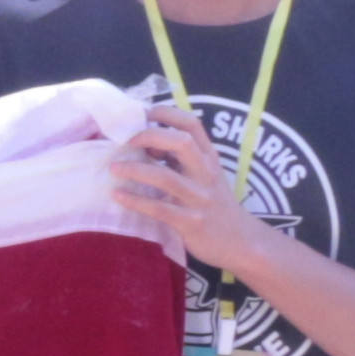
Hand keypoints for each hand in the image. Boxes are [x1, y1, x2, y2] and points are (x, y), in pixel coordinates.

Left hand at [108, 111, 279, 278]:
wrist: (240, 242)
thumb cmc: (215, 205)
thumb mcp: (205, 176)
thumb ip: (182, 159)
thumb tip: (145, 143)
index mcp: (209, 158)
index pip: (192, 124)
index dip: (166, 113)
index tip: (142, 113)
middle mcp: (206, 174)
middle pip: (181, 143)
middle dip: (150, 136)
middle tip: (125, 141)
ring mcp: (199, 198)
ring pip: (166, 177)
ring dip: (136, 170)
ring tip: (113, 167)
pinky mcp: (191, 223)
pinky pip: (159, 209)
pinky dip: (135, 200)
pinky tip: (117, 195)